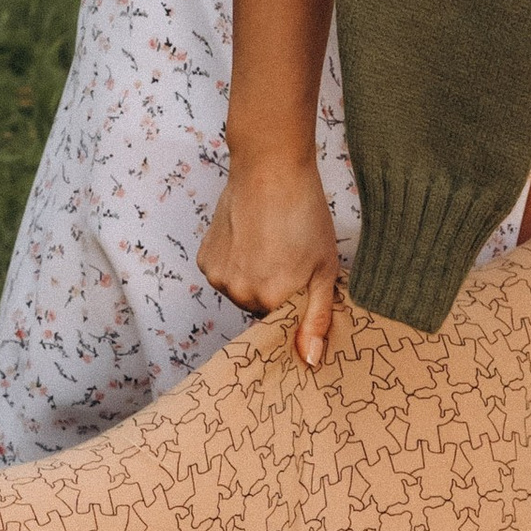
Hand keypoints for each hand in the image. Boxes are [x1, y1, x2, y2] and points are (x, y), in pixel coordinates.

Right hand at [199, 157, 340, 367]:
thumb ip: (317, 318)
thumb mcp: (325, 269)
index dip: (295, 298)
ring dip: (253, 276)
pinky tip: (249, 235)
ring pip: (241, 291)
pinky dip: (236, 261)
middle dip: (275, 289)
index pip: (283, 321)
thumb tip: (308, 361)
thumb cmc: (304, 215)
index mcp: (271, 300)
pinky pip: (224, 274)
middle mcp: (239, 293)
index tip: (301, 273)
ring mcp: (218, 276)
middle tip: (289, 255)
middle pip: (260, 307)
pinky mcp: (205, 259)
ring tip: (269, 242)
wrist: (270, 169)